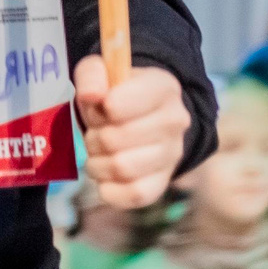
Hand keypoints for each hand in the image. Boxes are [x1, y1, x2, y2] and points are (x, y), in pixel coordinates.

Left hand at [72, 56, 189, 209]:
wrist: (142, 118)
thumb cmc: (118, 93)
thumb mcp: (100, 72)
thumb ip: (92, 76)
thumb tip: (92, 96)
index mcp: (163, 87)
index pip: (116, 105)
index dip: (98, 108)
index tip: (102, 105)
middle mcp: (175, 121)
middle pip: (114, 139)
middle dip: (94, 137)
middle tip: (97, 131)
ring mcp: (171, 156)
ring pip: (121, 168)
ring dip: (97, 162)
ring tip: (100, 152)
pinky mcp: (161, 184)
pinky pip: (132, 196)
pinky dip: (109, 189)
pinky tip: (107, 176)